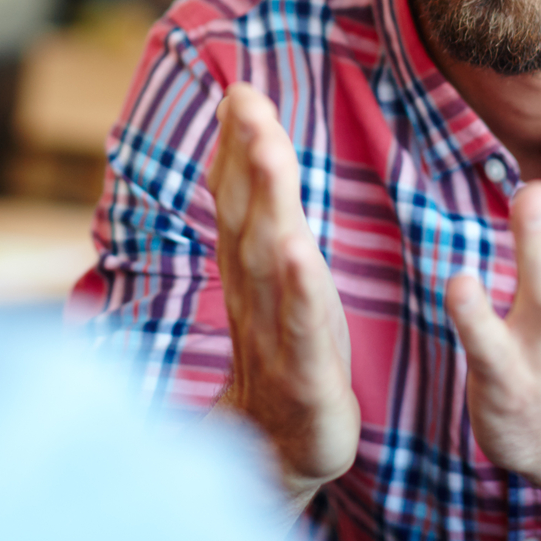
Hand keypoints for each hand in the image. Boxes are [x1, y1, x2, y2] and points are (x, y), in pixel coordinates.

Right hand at [209, 84, 360, 502]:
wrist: (280, 450)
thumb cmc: (286, 350)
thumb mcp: (274, 275)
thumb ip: (260, 208)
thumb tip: (247, 137)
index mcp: (250, 267)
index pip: (237, 197)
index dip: (236, 145)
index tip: (239, 90)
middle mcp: (254, 292)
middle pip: (247, 216)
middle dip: (247, 156)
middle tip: (247, 102)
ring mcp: (274, 332)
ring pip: (268, 258)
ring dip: (266, 201)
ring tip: (268, 150)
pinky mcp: (304, 374)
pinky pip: (298, 325)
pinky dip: (295, 287)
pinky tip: (296, 251)